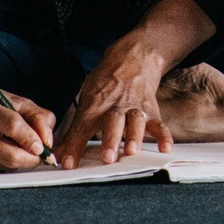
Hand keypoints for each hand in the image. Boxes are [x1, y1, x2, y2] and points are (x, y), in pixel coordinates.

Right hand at [0, 90, 57, 174]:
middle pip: (11, 155)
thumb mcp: (19, 102)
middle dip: (32, 158)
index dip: (30, 138)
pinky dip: (6, 165)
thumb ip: (40, 118)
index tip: (42, 147)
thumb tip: (48, 144)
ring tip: (14, 146)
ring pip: (7, 167)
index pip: (12, 126)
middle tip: (39, 153)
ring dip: (19, 161)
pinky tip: (0, 152)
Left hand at [55, 38, 172, 167]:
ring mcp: (135, 108)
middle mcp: (115, 107)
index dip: (74, 145)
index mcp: (95, 106)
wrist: (133, 60)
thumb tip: (58, 157)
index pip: (82, 127)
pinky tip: (165, 148)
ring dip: (134, 136)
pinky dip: (163, 136)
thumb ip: (75, 133)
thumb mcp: (87, 103)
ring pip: (135, 121)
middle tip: (107, 158)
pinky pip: (159, 124)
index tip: (68, 163)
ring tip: (131, 150)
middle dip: (110, 139)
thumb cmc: (107, 86)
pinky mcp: (151, 111)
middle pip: (112, 122)